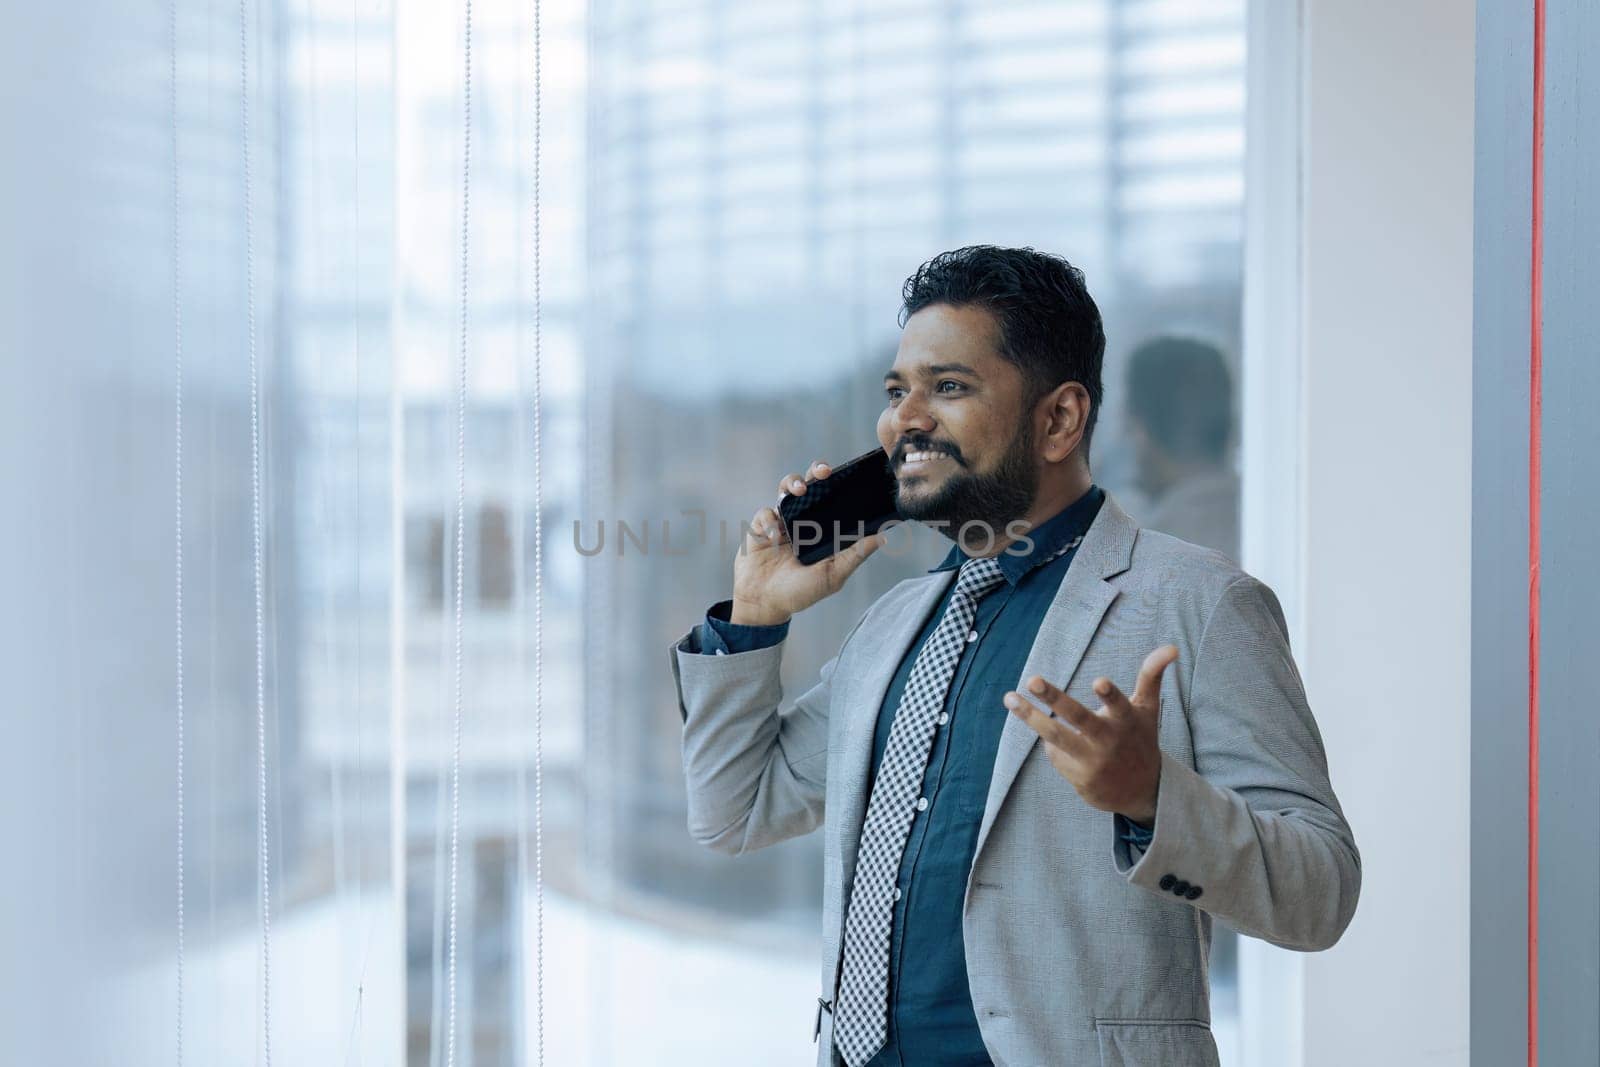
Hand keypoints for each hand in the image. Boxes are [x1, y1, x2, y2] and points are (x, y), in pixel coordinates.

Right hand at [729, 458, 884, 625]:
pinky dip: (769, 520)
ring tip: (799, 491)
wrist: (763, 604)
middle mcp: (803, 521)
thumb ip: (855, 556)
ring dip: (792, 483)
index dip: (840, 483)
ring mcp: (781, 521)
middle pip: (811, 484)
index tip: (849, 475)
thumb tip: (882, 537)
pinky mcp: (760, 526)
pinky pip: (765, 512)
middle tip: (823, 472)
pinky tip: (774, 536)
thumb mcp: (832, 576)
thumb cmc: (800, 593)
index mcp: (823, 529)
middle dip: (816, 471)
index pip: (834, 498)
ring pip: (786, 489)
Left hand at [1002, 645, 1179, 825]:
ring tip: (1009, 698)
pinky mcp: (1079, 778)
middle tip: (1032, 679)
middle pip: (1077, 718)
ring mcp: (1092, 761)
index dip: (1109, 694)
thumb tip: (1172, 647)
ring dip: (1031, 717)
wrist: (1143, 792)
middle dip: (1054, 698)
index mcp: (1127, 720)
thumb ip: (1152, 675)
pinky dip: (1052, 744)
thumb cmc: (1140, 739)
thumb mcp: (1148, 708)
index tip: (1098, 682)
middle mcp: (1109, 740)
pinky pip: (1055, 754)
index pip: (1119, 704)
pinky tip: (1059, 742)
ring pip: (1056, 736)